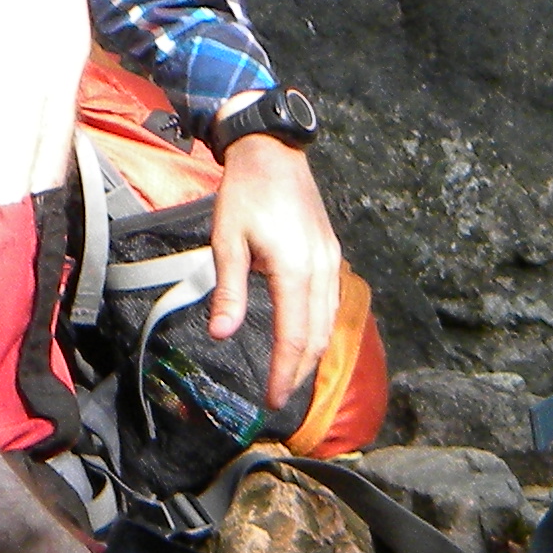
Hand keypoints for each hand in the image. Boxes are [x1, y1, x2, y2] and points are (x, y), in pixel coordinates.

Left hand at [208, 128, 343, 396]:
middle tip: (279, 397)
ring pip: (329, 322)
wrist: (273, 153)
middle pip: (317, 336)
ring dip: (312, 354)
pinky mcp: (331, 254)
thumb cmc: (244, 194)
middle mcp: (320, 269)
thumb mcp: (227, 241)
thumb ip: (229, 291)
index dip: (285, 372)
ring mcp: (331, 261)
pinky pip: (331, 303)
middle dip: (300, 371)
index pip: (294, 336)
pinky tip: (306, 340)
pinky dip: (320, 330)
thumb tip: (221, 335)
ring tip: (292, 377)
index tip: (272, 399)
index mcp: (294, 269)